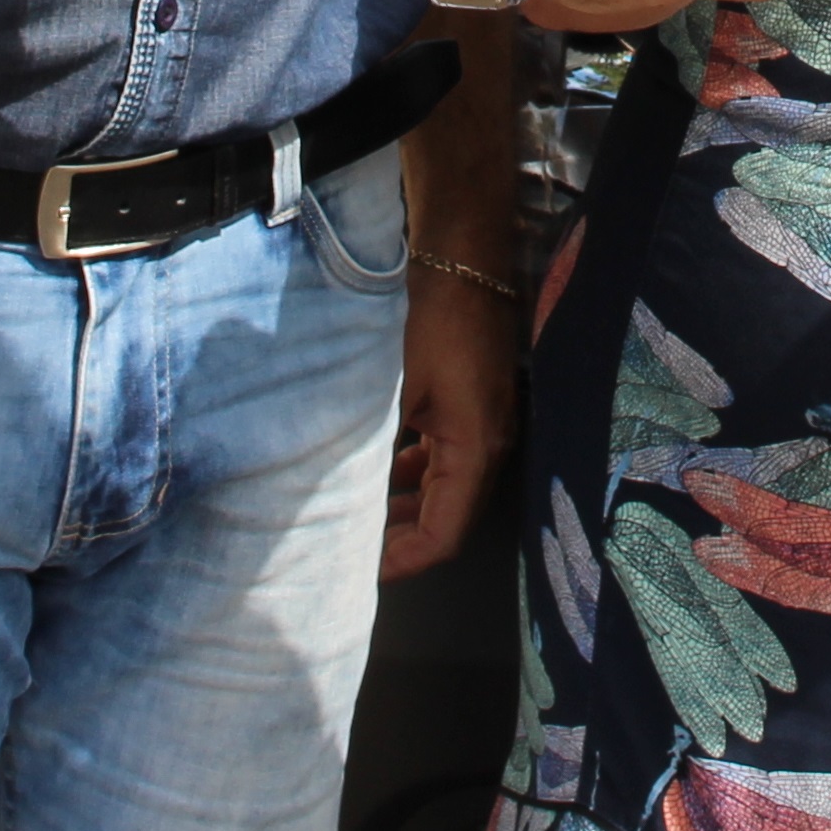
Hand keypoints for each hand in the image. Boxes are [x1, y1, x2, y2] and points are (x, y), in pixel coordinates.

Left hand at [378, 256, 521, 580]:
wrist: (462, 258)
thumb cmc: (432, 319)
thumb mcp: (395, 389)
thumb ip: (377, 447)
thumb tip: (343, 494)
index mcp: (475, 449)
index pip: (444, 535)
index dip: (403, 561)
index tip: (362, 572)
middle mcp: (487, 446)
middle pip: (448, 519)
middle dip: (401, 540)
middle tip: (352, 551)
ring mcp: (482, 425)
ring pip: (445, 490)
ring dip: (405, 508)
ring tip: (359, 517)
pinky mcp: (469, 406)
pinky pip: (444, 459)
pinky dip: (413, 474)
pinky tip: (378, 470)